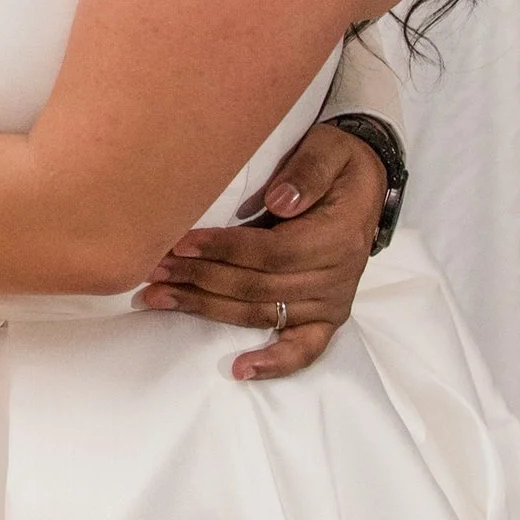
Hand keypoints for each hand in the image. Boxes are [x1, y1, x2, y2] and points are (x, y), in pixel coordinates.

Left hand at [137, 119, 386, 381]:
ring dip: (206, 309)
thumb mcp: (329, 150)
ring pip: (261, 314)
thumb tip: (280, 201)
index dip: (224, 249)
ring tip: (158, 298)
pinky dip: (274, 364)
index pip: (270, 252)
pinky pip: (304, 350)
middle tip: (152, 268)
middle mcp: (335, 278)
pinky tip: (240, 369)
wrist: (367, 185)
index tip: (180, 242)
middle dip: (199, 278)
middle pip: (257, 286)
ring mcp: (331, 303)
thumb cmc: (338, 164)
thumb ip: (307, 172)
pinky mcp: (326, 319)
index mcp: (337, 238)